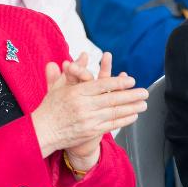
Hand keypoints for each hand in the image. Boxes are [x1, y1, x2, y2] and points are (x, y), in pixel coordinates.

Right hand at [30, 51, 147, 159]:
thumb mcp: (58, 86)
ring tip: (144, 104)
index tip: (131, 80)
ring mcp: (88, 120)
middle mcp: (84, 106)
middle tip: (144, 92)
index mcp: (76, 92)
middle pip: (112, 99)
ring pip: (115, 112)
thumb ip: (72, 70)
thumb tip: (82, 54)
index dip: (118, 82)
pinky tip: (133, 116)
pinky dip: (124, 120)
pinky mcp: (90, 132)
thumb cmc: (50, 107)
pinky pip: (111, 125)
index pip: (102, 85)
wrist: (42, 131)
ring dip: (132, 108)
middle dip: (131, 95)